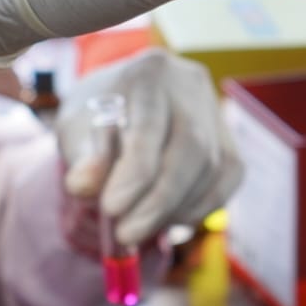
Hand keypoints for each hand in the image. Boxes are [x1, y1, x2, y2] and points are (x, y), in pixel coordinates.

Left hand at [56, 49, 241, 248]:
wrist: (123, 101)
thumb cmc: (96, 116)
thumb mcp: (75, 128)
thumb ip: (82, 157)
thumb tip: (82, 187)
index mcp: (149, 72)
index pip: (150, 126)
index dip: (134, 173)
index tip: (111, 209)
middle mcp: (190, 85)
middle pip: (192, 147)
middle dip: (159, 200)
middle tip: (126, 233)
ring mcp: (215, 110)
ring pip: (213, 167)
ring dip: (176, 209)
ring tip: (138, 228)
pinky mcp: (229, 138)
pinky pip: (227, 178)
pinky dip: (200, 207)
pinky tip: (169, 221)